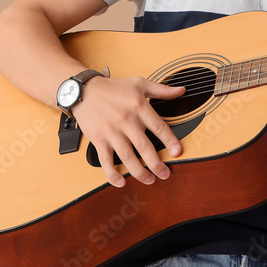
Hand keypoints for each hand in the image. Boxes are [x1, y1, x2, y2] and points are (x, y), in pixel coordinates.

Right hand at [70, 76, 185, 186]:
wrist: (85, 91)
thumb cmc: (114, 88)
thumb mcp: (140, 84)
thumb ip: (162, 90)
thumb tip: (181, 91)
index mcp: (139, 107)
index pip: (158, 127)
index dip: (170, 141)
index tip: (177, 152)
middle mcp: (126, 120)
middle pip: (144, 147)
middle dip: (157, 164)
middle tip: (165, 174)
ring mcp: (111, 132)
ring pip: (128, 157)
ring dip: (139, 172)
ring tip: (150, 180)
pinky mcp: (99, 140)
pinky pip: (106, 161)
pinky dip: (112, 174)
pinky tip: (121, 182)